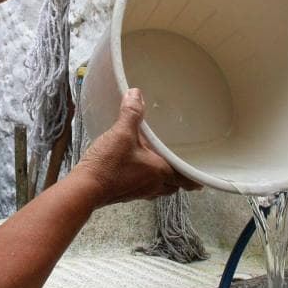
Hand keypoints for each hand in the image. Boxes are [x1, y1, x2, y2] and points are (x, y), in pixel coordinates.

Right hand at [74, 88, 201, 207]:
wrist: (84, 189)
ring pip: (158, 189)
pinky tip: (136, 169)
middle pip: (173, 186)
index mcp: (160, 172)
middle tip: (181, 167)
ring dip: (162, 180)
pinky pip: (142, 189)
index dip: (195, 179)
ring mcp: (138, 192)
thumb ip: (131, 113)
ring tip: (161, 166)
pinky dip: (145, 181)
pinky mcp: (124, 194)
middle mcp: (153, 186)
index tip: (202, 178)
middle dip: (178, 179)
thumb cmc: (108, 165)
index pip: (186, 180)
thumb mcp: (121, 133)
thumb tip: (136, 93)